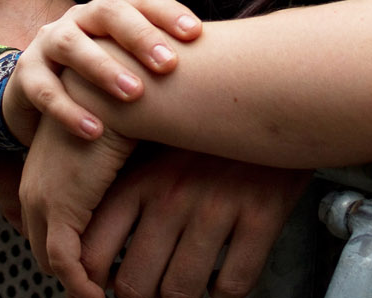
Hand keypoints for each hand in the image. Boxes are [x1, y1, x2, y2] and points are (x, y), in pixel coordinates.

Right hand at [3, 0, 201, 145]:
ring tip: (134, 95)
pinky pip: (44, 89)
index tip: (196, 33)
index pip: (143, 0)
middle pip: (110, 12)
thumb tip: (224, 69)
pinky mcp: (25, 74)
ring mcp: (50, 42)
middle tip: (168, 64)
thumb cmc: (99, 79)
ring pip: (73, 44)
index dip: (168, 12)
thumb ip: (160, 63)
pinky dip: (69, 110)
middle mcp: (81, 19)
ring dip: (103, 68)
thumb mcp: (126, 64)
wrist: (35, 94)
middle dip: (139, 36)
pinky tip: (95, 132)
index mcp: (111, 13)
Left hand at [19, 111, 136, 297]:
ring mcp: (42, 199)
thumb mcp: (105, 144)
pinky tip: (99, 293)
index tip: (85, 264)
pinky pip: (64, 263)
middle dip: (66, 267)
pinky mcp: (60, 209)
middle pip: (40, 242)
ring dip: (74, 280)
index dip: (63, 244)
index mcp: (41, 169)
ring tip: (99, 292)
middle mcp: (34, 187)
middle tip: (93, 284)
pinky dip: (81, 284)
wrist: (118, 88)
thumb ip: (102, 169)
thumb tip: (123, 194)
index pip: (41, 221)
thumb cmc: (122, 110)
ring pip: (50, 257)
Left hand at [82, 149, 311, 297]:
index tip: (107, 283)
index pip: (94, 251)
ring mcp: (217, 205)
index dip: (94, 281)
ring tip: (188, 281)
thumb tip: (95, 258)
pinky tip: (224, 272)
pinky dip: (226, 290)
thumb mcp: (161, 147)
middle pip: (134, 283)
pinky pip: (233, 285)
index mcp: (142, 177)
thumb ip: (127, 192)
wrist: (278, 94)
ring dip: (183, 295)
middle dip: (140, 295)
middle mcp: (174, 193)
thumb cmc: (210, 131)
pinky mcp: (261, 215)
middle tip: (152, 287)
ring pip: (181, 290)